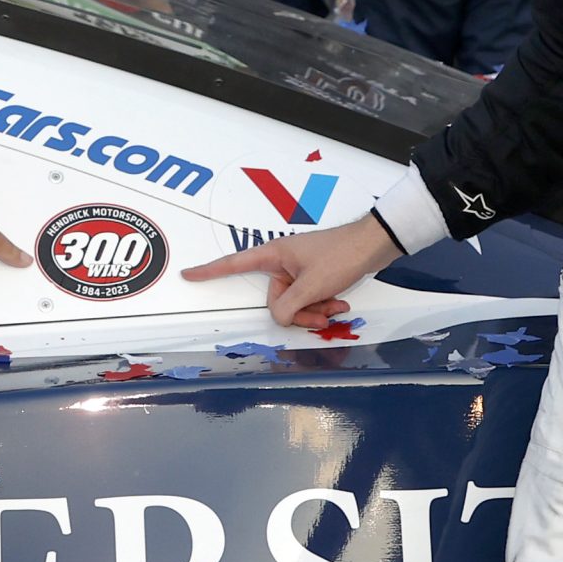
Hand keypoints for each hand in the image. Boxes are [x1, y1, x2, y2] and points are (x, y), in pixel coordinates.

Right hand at [180, 216, 397, 329]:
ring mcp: (300, 269)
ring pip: (296, 303)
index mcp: (274, 255)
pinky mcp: (315, 275)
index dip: (210, 270)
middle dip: (300, 312)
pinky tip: (341, 303)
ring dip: (316, 310)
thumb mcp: (312, 285)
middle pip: (276, 299)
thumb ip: (289, 306)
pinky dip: (323, 304)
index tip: (188, 273)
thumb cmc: (341, 256)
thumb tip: (279, 316)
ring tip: (336, 306)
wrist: (374, 245)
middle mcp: (283, 261)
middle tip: (322, 314)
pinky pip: (310, 298)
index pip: (234, 263)